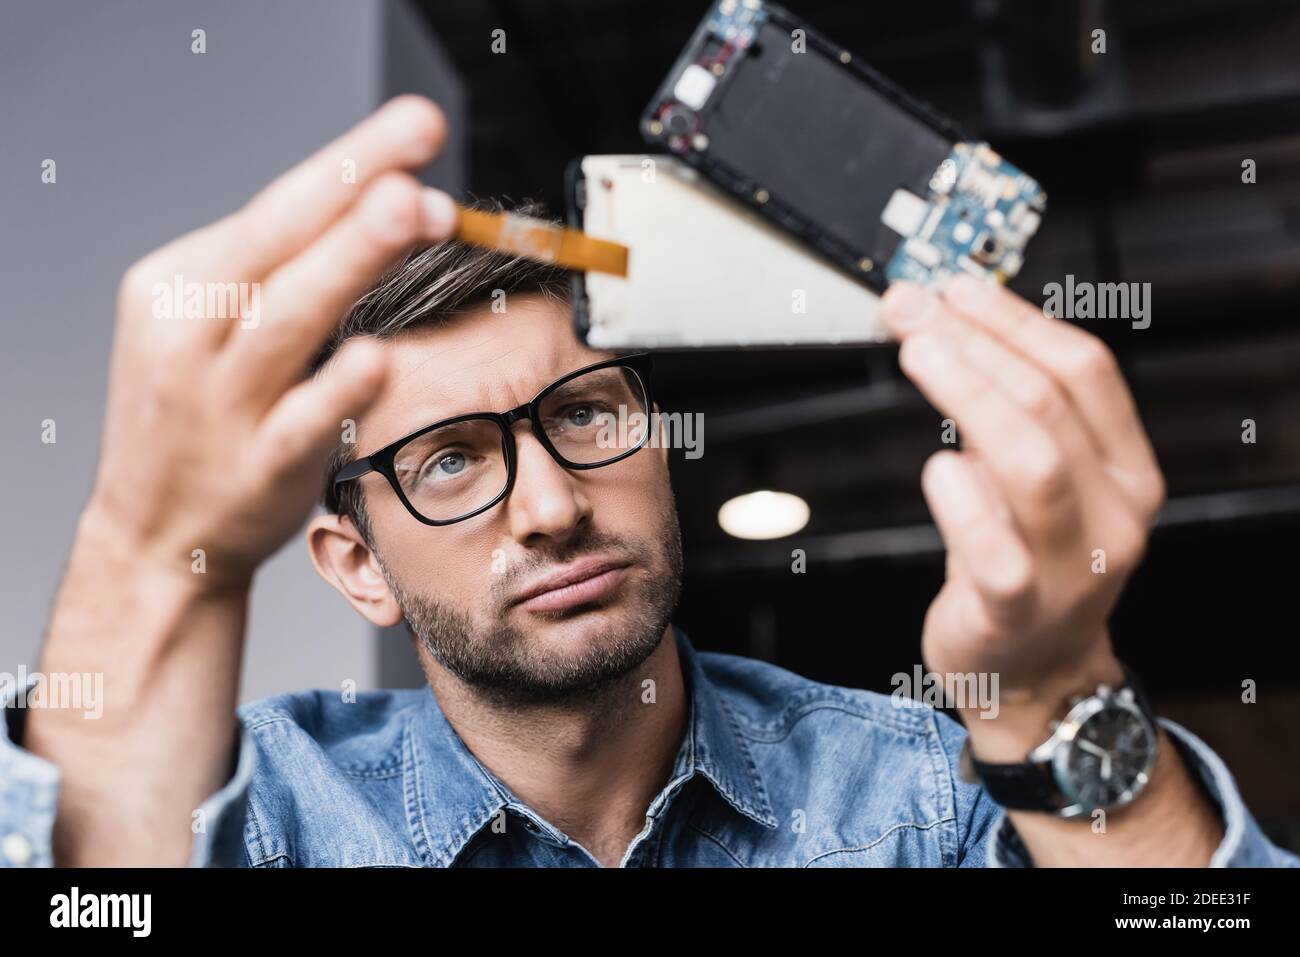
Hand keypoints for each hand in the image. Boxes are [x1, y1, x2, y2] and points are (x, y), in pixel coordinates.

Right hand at [88, 94, 457, 592]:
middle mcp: (193, 332)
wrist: (156, 532)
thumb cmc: (201, 413)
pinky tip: (376, 356)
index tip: (413, 127)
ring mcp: (222, 400)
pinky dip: (338, 386)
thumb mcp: (212, 325)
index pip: (276, 210)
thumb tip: (389, 199)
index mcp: (182, 284)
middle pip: (281, 242)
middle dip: (354, 184)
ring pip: (292, 317)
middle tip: (418, 135)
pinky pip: (303, 419)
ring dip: (352, 259)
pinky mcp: (257, 463)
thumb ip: (282, 271)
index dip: (349, 164)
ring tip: (409, 209)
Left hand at [880, 276, 1164, 755]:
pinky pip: (994, 549)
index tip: (958, 287)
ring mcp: (1073, 566)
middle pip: (1050, 402)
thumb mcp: (1047, 486)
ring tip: (917, 354)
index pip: (1085, 370)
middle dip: (974, 342)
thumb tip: (952, 327)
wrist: (1035, 673)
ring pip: (1031, 461)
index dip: (1016, 319)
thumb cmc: (1029, 564)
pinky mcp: (1017, 610)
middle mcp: (1115, 513)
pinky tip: (937, 465)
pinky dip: (964, 500)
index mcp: (1127, 469)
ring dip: (967, 393)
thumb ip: (1020, 419)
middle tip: (912, 310)